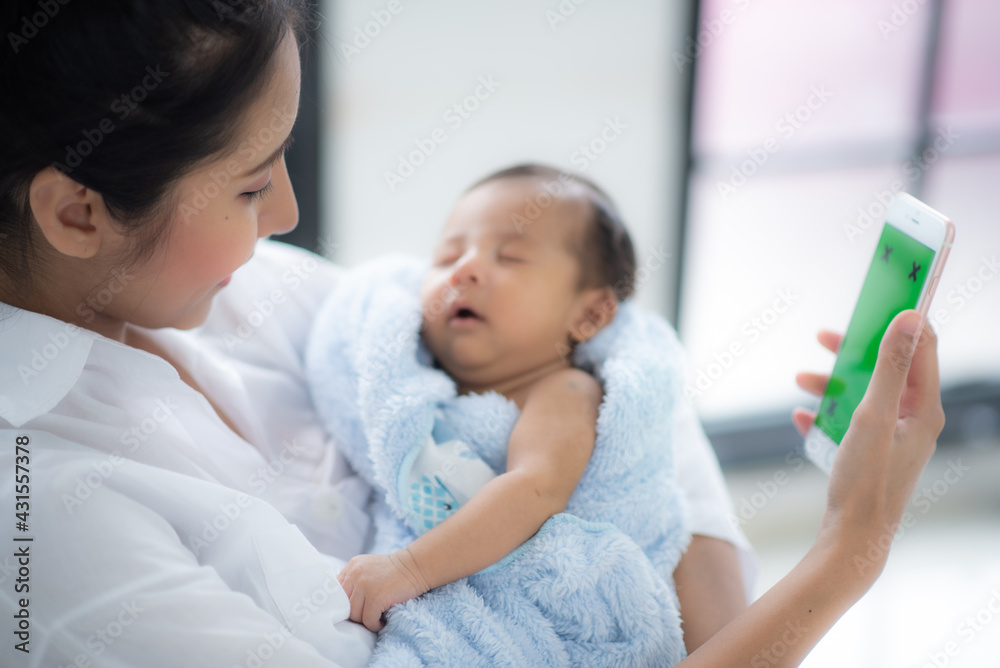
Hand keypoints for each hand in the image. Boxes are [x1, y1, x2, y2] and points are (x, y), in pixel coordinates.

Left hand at [337, 550, 430, 631]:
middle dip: (355, 614)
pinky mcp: (376, 598)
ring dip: (366, 621)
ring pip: (355, 615)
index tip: (351, 610)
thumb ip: (354, 580)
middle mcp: (355, 575)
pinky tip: (382, 620)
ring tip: (376, 617)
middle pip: (344, 606)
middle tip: (368, 615)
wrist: (415, 566)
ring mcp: (365, 586)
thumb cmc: (394, 571)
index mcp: (351, 567)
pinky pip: (368, 621)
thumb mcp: (369, 568)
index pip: (335, 592)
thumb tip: (341, 605)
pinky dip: (375, 625)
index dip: (342, 604)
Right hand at [793, 310, 943, 589]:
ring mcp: (892, 437)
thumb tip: (909, 317)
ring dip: (833, 383)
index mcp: (923, 408)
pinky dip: (827, 413)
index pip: (924, 347)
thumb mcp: (874, 414)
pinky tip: (804, 416)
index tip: (882, 296)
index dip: (904, 319)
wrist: (852, 539)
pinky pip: (849, 421)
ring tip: (802, 380)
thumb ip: (889, 364)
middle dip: (854, 351)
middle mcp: (912, 419)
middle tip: (827, 336)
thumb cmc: (867, 482)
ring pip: (863, 393)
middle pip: (887, 367)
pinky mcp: (872, 453)